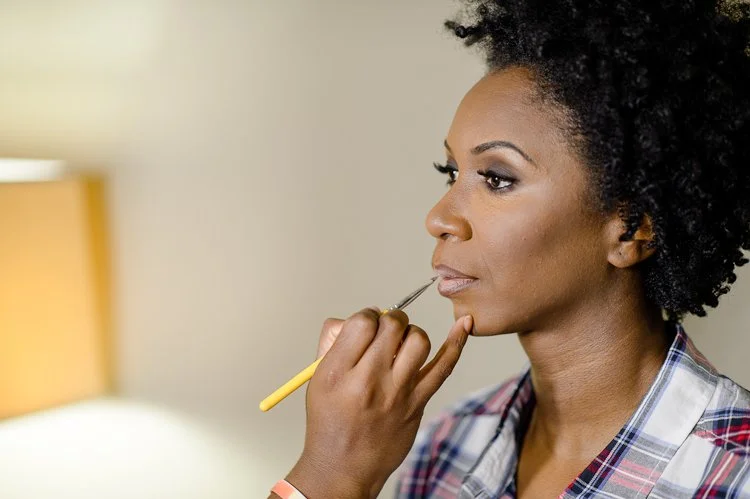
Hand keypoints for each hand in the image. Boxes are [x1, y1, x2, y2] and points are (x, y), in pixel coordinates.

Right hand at [286, 307, 472, 498]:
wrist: (344, 469)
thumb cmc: (329, 422)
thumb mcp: (317, 379)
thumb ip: (333, 342)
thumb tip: (354, 319)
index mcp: (338, 372)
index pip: (362, 322)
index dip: (367, 316)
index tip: (366, 325)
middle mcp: (369, 381)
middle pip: (392, 326)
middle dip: (390, 320)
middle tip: (384, 331)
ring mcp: (397, 394)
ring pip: (418, 340)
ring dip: (410, 332)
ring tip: (400, 343)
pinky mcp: (418, 403)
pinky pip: (444, 366)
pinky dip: (456, 342)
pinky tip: (465, 325)